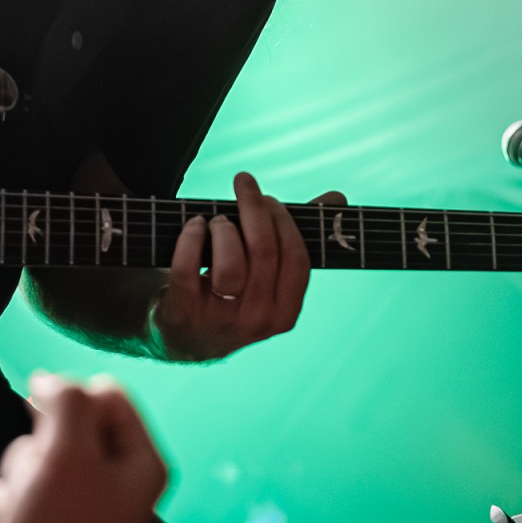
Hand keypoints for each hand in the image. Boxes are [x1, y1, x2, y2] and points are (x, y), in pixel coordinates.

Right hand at [0, 375, 167, 522]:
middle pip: (63, 423)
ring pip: (30, 454)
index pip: (107, 393)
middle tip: (44, 480)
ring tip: (26, 515)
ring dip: (17, 480)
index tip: (49, 420)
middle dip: (39, 449)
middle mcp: (114, 481)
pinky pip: (13, 487)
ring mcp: (76, 503)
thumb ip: (66, 401)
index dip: (72, 401)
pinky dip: (5, 507)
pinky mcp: (42, 521)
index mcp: (140, 462)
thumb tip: (48, 380)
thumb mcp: (67, 454)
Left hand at [153, 173, 345, 361]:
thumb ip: (299, 236)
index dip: (284, 220)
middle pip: (264, 251)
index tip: (269, 198)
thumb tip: (337, 198)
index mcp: (285, 312)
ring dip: (222, 228)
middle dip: (254, 208)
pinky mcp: (184, 314)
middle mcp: (257, 320)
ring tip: (216, 221)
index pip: (297, 258)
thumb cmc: (235, 292)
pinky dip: (191, 237)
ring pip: (229, 264)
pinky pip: (188, 267)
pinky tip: (195, 225)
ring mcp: (220, 321)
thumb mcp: (268, 275)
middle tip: (243, 183)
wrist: (188, 338)